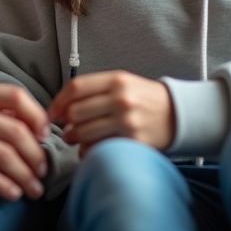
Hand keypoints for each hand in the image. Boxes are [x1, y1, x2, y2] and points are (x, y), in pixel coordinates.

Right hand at [0, 80, 49, 200]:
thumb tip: (25, 123)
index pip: (16, 97)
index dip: (37, 117)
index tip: (44, 135)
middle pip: (15, 131)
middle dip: (36, 155)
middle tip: (43, 169)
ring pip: (3, 155)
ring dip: (25, 175)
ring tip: (34, 188)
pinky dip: (2, 185)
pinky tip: (12, 193)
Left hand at [48, 71, 174, 154]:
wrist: (177, 114)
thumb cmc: (144, 98)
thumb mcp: (123, 82)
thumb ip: (95, 90)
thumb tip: (62, 108)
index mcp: (117, 80)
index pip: (76, 87)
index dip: (58, 101)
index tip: (53, 113)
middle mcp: (121, 99)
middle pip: (76, 112)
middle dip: (66, 123)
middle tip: (67, 128)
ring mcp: (128, 121)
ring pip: (84, 132)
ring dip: (73, 138)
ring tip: (76, 139)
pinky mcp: (133, 141)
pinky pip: (99, 148)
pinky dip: (88, 151)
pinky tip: (90, 148)